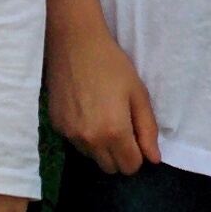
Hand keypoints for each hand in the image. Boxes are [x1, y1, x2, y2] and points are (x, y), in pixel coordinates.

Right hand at [47, 18, 159, 175]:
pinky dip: (84, 135)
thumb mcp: (138, 94)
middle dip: (120, 154)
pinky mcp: (56, 127)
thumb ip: (148, 129)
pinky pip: (76, 144)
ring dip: (101, 147)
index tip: (136, 134)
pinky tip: (86, 110)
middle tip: (122, 125)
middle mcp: (90, 140)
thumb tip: (153, 159)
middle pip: (111, 168)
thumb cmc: (112, 65)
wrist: (74, 44)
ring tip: (102, 116)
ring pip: (92, 157)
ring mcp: (70, 135)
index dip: (138, 154)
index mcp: (114, 132)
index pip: (130, 166)